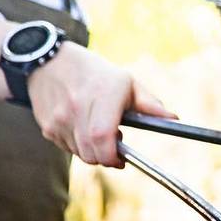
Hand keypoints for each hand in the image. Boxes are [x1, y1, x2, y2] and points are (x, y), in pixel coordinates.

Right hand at [27, 43, 175, 167]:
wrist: (50, 61)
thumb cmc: (96, 74)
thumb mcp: (127, 82)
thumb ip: (150, 104)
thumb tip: (174, 120)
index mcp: (101, 95)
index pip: (102, 136)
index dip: (113, 155)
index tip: (123, 160)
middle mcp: (76, 107)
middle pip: (91, 152)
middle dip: (106, 158)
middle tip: (114, 148)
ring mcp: (58, 117)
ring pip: (80, 153)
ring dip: (93, 152)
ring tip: (98, 132)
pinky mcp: (46, 125)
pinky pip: (66, 148)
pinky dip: (78, 146)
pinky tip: (82, 129)